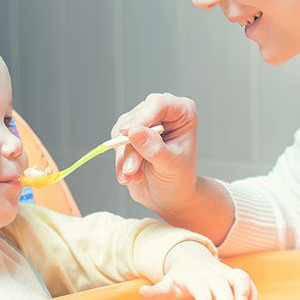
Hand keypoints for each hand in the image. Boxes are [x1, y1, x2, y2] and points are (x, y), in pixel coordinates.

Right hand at [111, 93, 199, 215]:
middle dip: (132, 145)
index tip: (128, 133)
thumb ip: (154, 148)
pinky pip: (116, 141)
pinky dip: (120, 161)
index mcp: (183, 112)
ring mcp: (145, 121)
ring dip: (125, 156)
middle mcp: (163, 112)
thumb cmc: (178, 178)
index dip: (143, 116)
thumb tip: (134, 131)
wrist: (169, 195)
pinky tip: (129, 175)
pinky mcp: (129, 133)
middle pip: (138, 117)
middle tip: (132, 169)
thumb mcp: (170, 165)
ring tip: (134, 176)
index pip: (159, 104)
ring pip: (123, 130)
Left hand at [138, 241, 257, 299]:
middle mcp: (213, 273)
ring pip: (240, 278)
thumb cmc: (179, 277)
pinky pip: (249, 281)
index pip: (202, 288)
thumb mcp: (167, 283)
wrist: (191, 258)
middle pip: (223, 285)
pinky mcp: (235, 276)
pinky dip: (253, 293)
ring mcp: (226, 273)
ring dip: (246, 293)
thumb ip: (156, 290)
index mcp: (195, 277)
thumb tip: (141, 291)